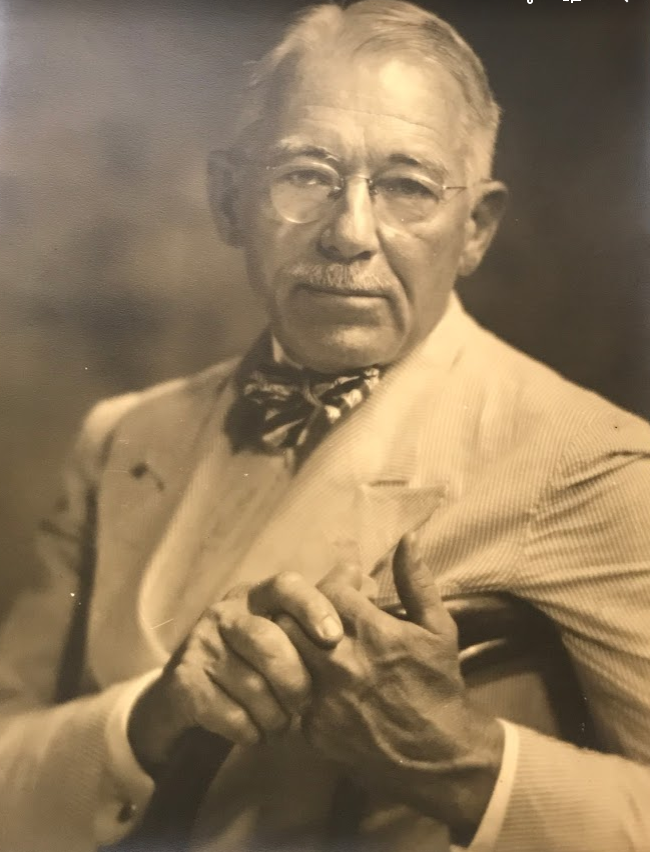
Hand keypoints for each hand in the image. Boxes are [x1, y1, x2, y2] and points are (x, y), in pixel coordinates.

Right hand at [128, 570, 352, 770]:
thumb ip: (321, 604)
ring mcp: (200, 645)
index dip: (312, 607)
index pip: (285, 586)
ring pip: (251, 684)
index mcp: (254, 595)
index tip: (333, 638)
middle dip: (294, 680)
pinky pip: (229, 714)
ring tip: (282, 724)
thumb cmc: (251, 659)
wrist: (186, 695)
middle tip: (304, 704)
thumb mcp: (282, 628)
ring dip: (275, 715)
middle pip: (267, 640)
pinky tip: (256, 733)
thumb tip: (360, 575)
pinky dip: (251, 731)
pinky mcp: (184, 682)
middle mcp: (224, 613)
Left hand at [279, 536, 504, 842]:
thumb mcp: (438, 628)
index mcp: (372, 634)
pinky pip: (291, 691)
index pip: (329, 590)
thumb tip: (407, 537)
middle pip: (294, 619)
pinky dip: (301, 678)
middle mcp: (342, 664)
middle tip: (324, 610)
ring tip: (316, 640)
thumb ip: (416, 581)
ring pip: (285, 655)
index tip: (351, 586)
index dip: (337, 582)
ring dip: (297, 642)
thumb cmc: (439, 684)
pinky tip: (319, 676)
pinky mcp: (313, 729)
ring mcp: (324, 699)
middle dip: (307, 608)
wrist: (439, 756)